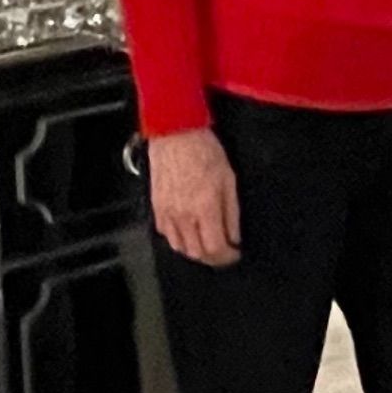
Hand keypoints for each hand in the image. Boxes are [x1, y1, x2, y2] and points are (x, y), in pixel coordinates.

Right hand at [148, 127, 241, 264]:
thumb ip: (231, 213)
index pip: (216, 249)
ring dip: (196, 252)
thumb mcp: (229, 180)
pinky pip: (166, 235)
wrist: (175, 134)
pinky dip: (179, 240)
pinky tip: (189, 233)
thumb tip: (234, 237)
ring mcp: (167, 213)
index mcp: (205, 208)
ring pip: (180, 248)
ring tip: (208, 244)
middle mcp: (183, 215)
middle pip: (197, 254)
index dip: (227, 257)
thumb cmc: (204, 151)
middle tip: (224, 253)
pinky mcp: (157, 208)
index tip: (235, 253)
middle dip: (214, 258)